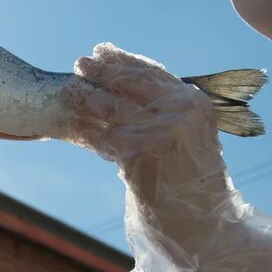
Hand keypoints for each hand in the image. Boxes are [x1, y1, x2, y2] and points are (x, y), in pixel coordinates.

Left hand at [68, 43, 230, 237]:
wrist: (201, 222)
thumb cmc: (187, 178)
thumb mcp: (183, 133)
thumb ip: (160, 109)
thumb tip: (119, 83)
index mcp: (192, 101)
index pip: (151, 72)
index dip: (123, 59)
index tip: (101, 49)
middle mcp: (180, 111)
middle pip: (130, 84)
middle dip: (101, 73)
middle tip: (78, 64)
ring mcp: (161, 130)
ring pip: (113, 108)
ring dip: (87, 98)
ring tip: (70, 90)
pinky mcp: (142, 153)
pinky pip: (105, 137)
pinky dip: (87, 132)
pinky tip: (73, 125)